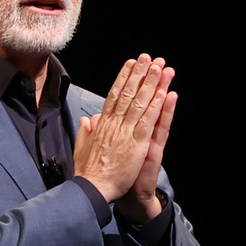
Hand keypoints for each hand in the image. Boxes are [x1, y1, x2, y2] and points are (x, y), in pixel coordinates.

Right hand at [73, 54, 175, 204]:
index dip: (123, 78)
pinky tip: (163, 93)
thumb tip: (86, 119)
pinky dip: (156, 106)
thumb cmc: (88, 172)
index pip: (114, 95)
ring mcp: (126, 132)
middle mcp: (114, 123)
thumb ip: (85, 132)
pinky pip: (148, 121)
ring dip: (150, 83)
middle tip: (147, 57)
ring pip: (140, 102)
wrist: (92, 188)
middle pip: (128, 93)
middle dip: (138, 74)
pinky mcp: (137, 143)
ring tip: (158, 66)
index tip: (129, 64)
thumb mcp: (82, 148)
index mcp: (103, 124)